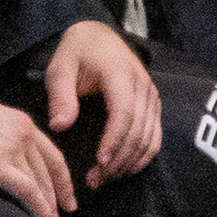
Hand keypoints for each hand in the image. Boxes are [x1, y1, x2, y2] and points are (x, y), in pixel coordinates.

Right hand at [0, 93, 73, 216]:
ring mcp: (12, 149)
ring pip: (40, 182)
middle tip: (66, 212)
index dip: (60, 175)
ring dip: (49, 207)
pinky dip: (38, 207)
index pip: (49, 154)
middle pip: (48, 170)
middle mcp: (24, 135)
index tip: (66, 192)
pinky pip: (27, 189)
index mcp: (21, 125)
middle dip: (59, 194)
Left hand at [41, 21, 155, 186]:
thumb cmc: (77, 54)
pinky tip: (127, 167)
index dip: (114, 140)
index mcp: (120, 75)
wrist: (98, 36)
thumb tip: (61, 126)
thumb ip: (60, 97)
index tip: (99, 162)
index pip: (124, 113)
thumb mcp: (60, 69)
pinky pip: (156, 132)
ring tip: (107, 177)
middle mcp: (142, 85)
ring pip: (151, 134)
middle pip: (138, 129)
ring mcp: (150, 94)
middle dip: (119, 158)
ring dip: (132, 160)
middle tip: (96, 180)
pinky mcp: (152, 102)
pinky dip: (145, 153)